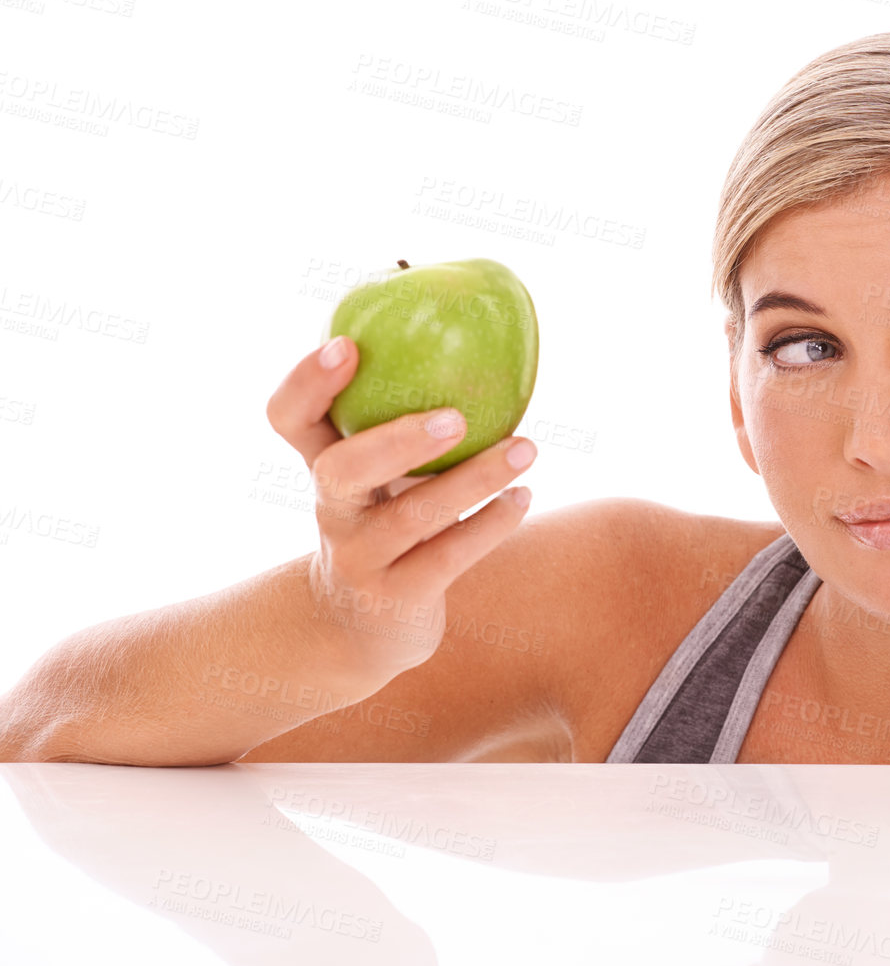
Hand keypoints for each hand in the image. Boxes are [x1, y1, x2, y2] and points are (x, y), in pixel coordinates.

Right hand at [264, 335, 537, 678]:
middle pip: (341, 469)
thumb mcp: (378, 473)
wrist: (358, 627)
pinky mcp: (397, 597)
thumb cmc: (384, 520)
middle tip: (456, 416)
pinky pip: (448, 557)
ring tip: (526, 448)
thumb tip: (480, 338)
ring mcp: (360, 557)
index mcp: (322, 463)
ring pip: (413, 516)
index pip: (288, 417)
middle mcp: (332, 509)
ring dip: (475, 479)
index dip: (306, 383)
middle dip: (396, 440)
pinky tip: (523, 498)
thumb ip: (401, 418)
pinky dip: (491, 524)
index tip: (347, 345)